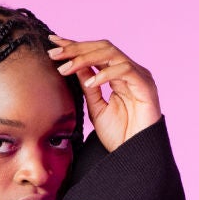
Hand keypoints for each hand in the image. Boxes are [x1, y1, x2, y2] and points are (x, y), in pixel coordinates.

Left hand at [45, 34, 160, 151]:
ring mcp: (139, 76)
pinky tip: (90, 82)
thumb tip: (73, 64)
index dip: (74, 45)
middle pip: (102, 47)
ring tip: (65, 68)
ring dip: (85, 58)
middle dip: (76, 49)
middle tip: (54, 53)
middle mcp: (130, 71)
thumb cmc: (119, 135)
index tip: (52, 42)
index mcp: (118, 74)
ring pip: (111, 54)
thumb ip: (88, 85)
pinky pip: (125, 70)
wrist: (134, 156)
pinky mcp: (146, 86)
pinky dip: (105, 74)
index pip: (95, 52)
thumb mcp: (96, 107)